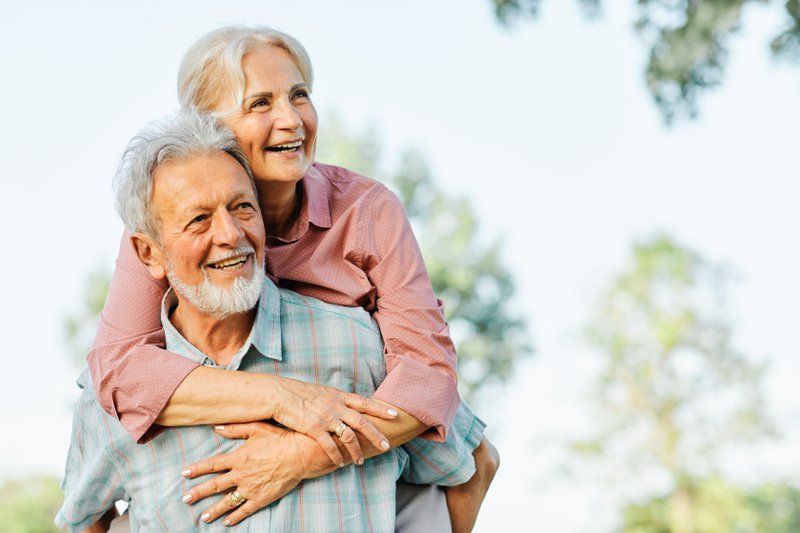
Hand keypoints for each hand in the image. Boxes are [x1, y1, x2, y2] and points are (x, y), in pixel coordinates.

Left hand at [181, 422, 318, 526]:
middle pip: (215, 486)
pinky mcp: (262, 498)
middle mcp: (241, 475)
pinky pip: (245, 510)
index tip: (184, 473)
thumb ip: (235, 429)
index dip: (197, 469)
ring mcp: (251, 488)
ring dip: (214, 510)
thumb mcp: (257, 428)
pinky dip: (235, 517)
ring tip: (203, 517)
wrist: (300, 454)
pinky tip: (227, 522)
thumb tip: (216, 428)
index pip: (212, 464)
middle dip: (198, 493)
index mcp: (239, 458)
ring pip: (227, 502)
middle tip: (185, 499)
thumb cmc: (280, 439)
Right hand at [270, 377, 395, 465]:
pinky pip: (330, 446)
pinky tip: (340, 464)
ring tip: (361, 461)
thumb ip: (336, 399)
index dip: (381, 408)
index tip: (395, 414)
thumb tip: (346, 404)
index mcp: (339, 396)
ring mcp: (326, 417)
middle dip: (376, 435)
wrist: (279, 394)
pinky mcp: (314, 429)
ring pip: (349, 436)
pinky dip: (337, 456)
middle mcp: (336, 406)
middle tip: (388, 446)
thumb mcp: (322, 392)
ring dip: (356, 451)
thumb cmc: (299, 393)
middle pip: (363, 422)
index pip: (365, 402)